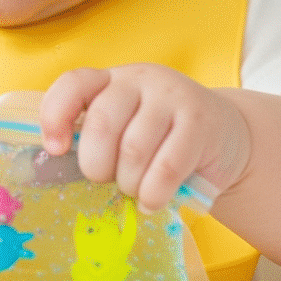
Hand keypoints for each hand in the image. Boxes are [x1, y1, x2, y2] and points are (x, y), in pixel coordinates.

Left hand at [40, 64, 252, 210]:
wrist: (224, 137)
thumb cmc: (160, 141)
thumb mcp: (124, 131)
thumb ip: (96, 140)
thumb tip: (62, 169)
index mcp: (110, 80)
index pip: (74, 84)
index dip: (56, 116)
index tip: (57, 149)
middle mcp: (139, 79)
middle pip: (102, 124)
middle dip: (97, 165)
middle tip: (107, 180)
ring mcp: (172, 96)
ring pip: (134, 149)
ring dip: (129, 183)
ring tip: (137, 190)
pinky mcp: (200, 121)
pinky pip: (166, 167)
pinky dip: (154, 193)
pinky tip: (153, 201)